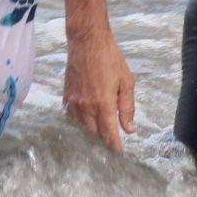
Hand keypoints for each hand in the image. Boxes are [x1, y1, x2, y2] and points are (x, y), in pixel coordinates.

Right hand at [62, 27, 135, 153]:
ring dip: (91, 135)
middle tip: (111, 148)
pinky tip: (85, 125)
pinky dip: (79, 124)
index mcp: (103, 103)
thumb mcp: (126, 81)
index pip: (109, 133)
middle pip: (94, 134)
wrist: (86, 42)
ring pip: (82, 128)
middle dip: (103, 143)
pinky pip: (72, 118)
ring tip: (99, 140)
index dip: (114, 146)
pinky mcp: (66, 97)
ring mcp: (74, 103)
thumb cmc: (110, 58)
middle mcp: (86, 107)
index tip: (119, 154)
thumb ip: (127, 107)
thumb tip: (129, 129)